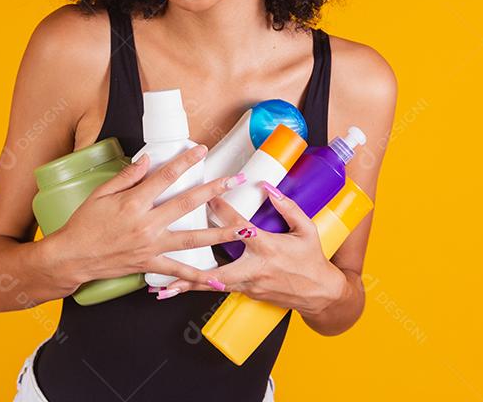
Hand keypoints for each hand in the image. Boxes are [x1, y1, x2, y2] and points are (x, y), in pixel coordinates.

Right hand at [48, 144, 247, 289]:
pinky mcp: (150, 263)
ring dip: (220, 233)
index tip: (201, 150)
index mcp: (133, 203)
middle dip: (214, 191)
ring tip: (243, 229)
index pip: (165, 177)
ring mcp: (151, 246)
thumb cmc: (83, 224)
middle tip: (234, 180)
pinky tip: (218, 279)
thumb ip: (126, 177)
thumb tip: (148, 160)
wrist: (72, 257)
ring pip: (192, 238)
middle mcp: (146, 224)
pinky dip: (199, 276)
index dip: (185, 162)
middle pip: (186, 204)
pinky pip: (179, 270)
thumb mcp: (100, 194)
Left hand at [155, 183, 345, 314]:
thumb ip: (287, 207)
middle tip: (168, 257)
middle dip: (193, 264)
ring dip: (187, 284)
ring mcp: (249, 284)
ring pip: (213, 284)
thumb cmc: (311, 260)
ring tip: (163, 285)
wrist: (319, 294)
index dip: (223, 210)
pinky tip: (177, 290)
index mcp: (268, 249)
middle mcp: (254, 269)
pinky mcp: (246, 292)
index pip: (239, 227)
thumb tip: (267, 187)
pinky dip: (197, 289)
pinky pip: (218, 289)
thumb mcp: (307, 229)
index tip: (206, 196)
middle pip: (218, 268)